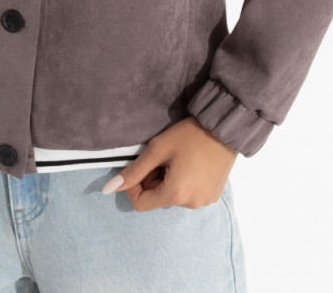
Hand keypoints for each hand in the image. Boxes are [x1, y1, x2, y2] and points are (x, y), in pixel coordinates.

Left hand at [101, 116, 236, 211]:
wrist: (224, 128)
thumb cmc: (189, 135)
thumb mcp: (157, 149)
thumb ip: (133, 171)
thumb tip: (108, 189)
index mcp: (175, 195)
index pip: (140, 204)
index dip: (134, 185)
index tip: (141, 165)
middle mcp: (190, 205)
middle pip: (157, 199)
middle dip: (153, 180)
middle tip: (161, 157)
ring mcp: (204, 202)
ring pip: (172, 196)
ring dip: (168, 180)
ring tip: (177, 158)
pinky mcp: (213, 196)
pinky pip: (189, 194)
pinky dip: (183, 182)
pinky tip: (190, 163)